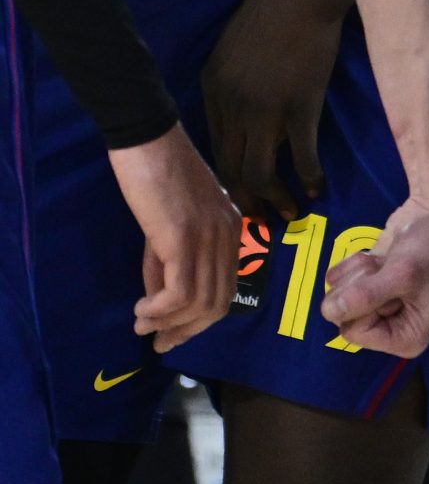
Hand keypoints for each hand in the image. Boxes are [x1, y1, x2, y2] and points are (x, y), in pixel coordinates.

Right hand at [105, 129, 237, 351]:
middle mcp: (228, 237)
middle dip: (187, 331)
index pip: (226, 288)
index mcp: (230, 231)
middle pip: (219, 303)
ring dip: (169, 324)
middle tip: (159, 344)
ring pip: (201, 303)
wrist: (148, 140)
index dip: (199, 320)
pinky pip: (180, 292)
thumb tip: (160, 304)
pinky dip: (160, 310)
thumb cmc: (155, 176)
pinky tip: (142, 309)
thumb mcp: (167, 226)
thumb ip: (166, 263)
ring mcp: (210, 237)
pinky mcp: (184, 237)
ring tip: (143, 325)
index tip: (171, 334)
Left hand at [201, 0, 351, 225]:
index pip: (215, 150)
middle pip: (231, 170)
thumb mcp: (235, 48)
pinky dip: (308, 178)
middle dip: (248, 201)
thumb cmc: (274, 12)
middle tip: (265, 220)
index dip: (230, 180)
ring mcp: (264, 108)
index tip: (246, 197)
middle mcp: (231, 105)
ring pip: (259, 171)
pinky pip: (299, 155)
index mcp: (213, 90)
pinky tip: (317, 186)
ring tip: (292, 213)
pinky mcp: (299, 105)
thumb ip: (232, 84)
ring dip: (275, 200)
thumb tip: (244, 118)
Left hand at [320, 193, 428, 358]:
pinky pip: (336, 281)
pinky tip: (378, 257)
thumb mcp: (405, 273)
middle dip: (361, 285)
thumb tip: (328, 311)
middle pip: (342, 316)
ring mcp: (373, 307)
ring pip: (337, 297)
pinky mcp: (363, 285)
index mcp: (405, 339)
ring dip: (360, 272)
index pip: (355, 333)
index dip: (365, 304)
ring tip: (388, 262)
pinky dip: (354, 263)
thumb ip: (366, 296)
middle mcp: (387, 328)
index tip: (390, 285)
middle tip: (390, 270)